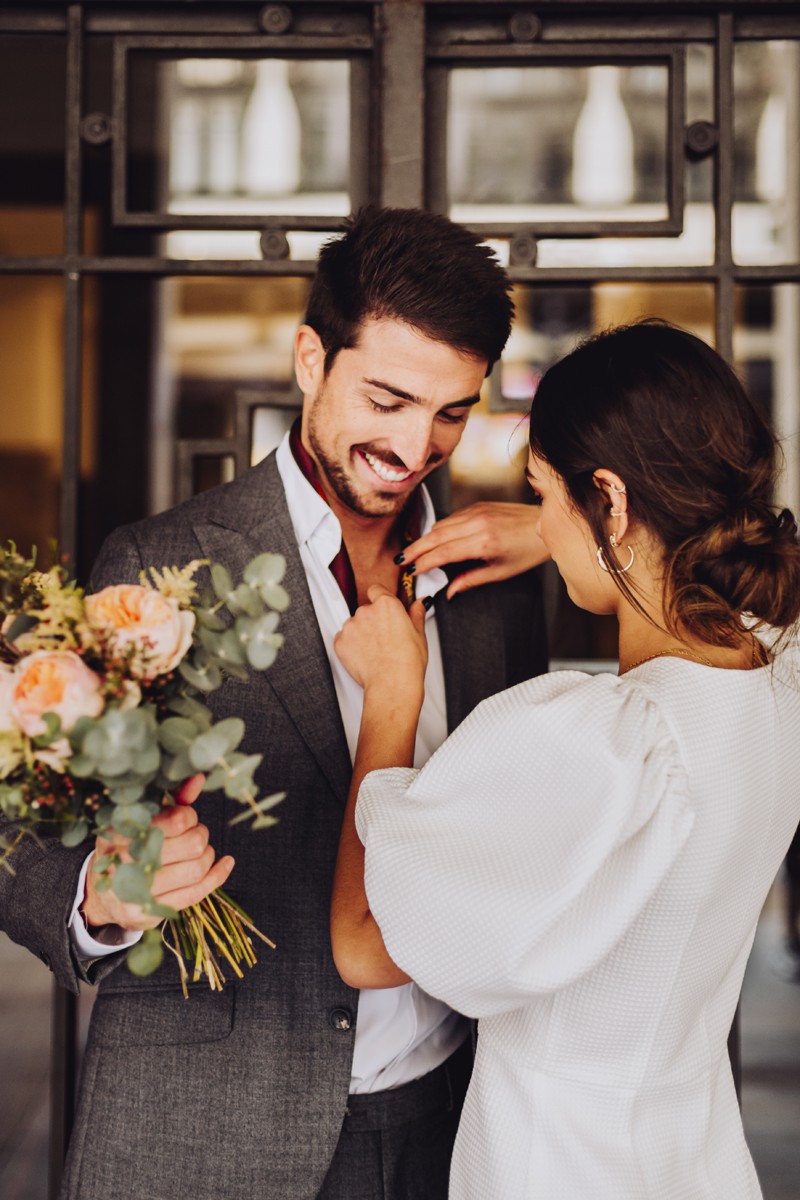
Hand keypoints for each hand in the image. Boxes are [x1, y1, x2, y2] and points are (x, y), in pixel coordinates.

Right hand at [80, 774, 233, 931]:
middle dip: (201, 836)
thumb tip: (199, 779)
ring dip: (207, 856)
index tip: (186, 818)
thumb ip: (172, 801)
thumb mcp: (142, 821)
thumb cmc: (129, 848)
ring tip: (201, 851)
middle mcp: (126, 862)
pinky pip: (196, 893)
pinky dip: (217, 876)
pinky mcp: (151, 911)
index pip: (177, 820)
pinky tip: (225, 864)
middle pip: (192, 845)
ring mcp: (138, 890)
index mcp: (122, 832)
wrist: (103, 894)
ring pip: (196, 869)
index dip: (190, 817)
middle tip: (195, 835)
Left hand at [334, 584, 427, 700]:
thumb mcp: (419, 634)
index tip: (383, 610)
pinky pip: (344, 639)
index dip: (379, 599)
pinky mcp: (340, 642)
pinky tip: (364, 657)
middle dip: (372, 622)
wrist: (392, 684)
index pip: (376, 590)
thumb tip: (419, 604)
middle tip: (384, 639)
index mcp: (387, 605)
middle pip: (366, 610)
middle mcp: (366, 611)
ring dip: (361, 634)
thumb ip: (416, 614)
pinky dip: (351, 646)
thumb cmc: (408, 662)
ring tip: (374, 651)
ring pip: (354, 625)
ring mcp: (351, 626)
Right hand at [400, 502, 548, 597]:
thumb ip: (470, 580)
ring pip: (440, 525)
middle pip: (434, 536)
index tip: (412, 571)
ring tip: (415, 552)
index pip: (442, 553)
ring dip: (425, 539)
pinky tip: (436, 540)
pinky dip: (440, 529)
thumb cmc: (527, 551)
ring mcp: (477, 511)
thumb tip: (449, 591)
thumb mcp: (500, 572)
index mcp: (483, 543)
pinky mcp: (478, 505)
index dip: (423, 562)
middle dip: (415, 549)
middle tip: (401, 560)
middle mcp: (477, 524)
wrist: (544, 525)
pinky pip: (451, 517)